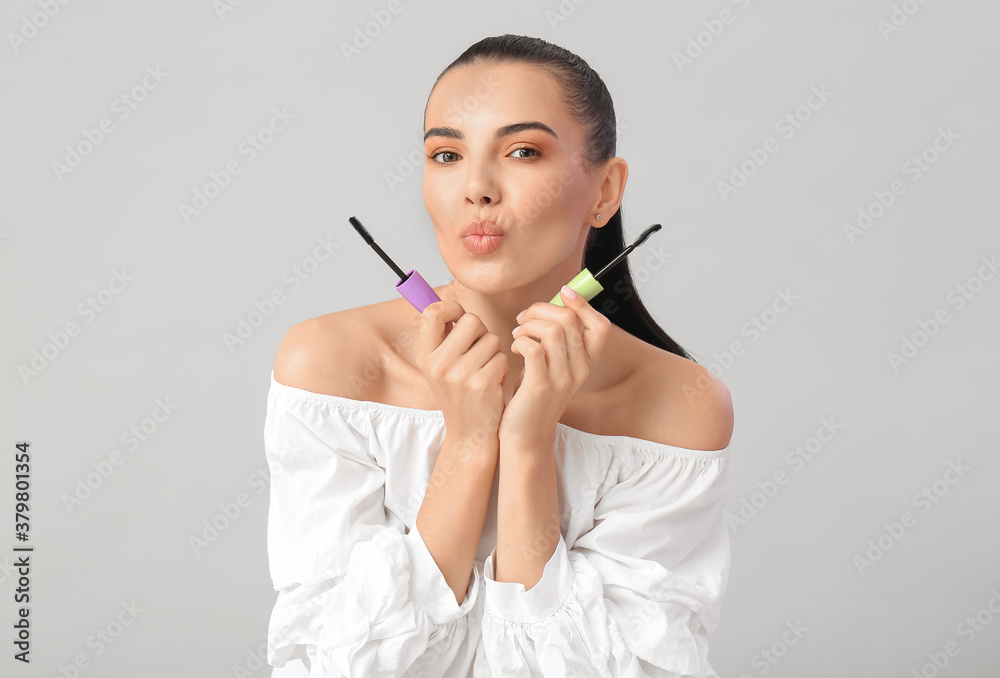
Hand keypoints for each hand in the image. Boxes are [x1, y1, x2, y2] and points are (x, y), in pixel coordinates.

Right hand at [416, 300, 508, 457]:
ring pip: (492, 339)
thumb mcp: (440, 369)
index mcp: (425, 357)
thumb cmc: (460, 395)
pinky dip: (503, 368)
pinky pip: (502, 357)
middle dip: (482, 332)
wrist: (470, 435)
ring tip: (485, 371)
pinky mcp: (483, 383)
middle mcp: (439, 365)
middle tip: (479, 351)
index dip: (451, 308)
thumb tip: (450, 306)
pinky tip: (494, 383)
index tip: (460, 317)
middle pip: (471, 321)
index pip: (432, 313)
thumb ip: (444, 339)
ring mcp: (460, 375)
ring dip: (495, 353)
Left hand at [498, 285, 611, 444]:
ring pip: (551, 330)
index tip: (562, 294)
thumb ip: (556, 340)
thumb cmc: (532, 397)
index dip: (583, 304)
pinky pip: (533, 347)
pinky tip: (514, 349)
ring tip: (517, 335)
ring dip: (528, 325)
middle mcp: (580, 370)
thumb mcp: (552, 366)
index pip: (600, 325)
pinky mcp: (540, 386)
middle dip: (541, 310)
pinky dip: (521, 340)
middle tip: (524, 319)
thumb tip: (553, 304)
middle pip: (570, 320)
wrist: (524, 437)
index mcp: (586, 364)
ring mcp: (562, 379)